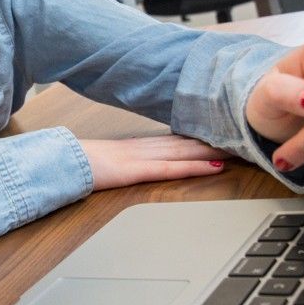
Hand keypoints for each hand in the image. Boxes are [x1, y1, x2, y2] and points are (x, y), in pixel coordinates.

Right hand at [79, 134, 232, 190]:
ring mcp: (141, 157)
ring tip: (241, 148)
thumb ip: (125, 162)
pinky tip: (214, 166)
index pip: (178, 139)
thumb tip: (135, 165)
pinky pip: (170, 169)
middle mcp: (145, 147)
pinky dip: (194, 166)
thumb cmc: (78, 163)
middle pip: (188, 142)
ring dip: (214, 150)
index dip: (204, 136)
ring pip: (185, 151)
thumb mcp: (107, 161)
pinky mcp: (135, 171)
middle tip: (245, 136)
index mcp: (138, 145)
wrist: (58, 161)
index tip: (225, 133)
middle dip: (217, 140)